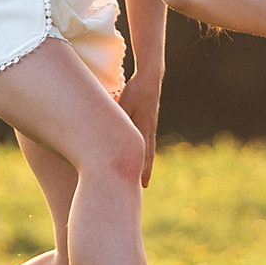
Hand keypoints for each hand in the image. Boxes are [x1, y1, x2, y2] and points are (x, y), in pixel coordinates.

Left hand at [122, 71, 161, 185]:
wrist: (151, 78)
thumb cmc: (135, 90)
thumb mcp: (125, 103)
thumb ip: (121, 118)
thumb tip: (115, 132)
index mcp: (144, 128)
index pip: (144, 154)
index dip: (143, 170)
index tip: (141, 185)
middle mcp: (149, 129)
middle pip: (147, 155)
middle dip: (145, 171)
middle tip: (143, 186)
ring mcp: (150, 125)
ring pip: (147, 148)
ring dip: (145, 162)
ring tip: (144, 174)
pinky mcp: (148, 120)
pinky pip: (146, 140)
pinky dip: (145, 150)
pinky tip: (142, 154)